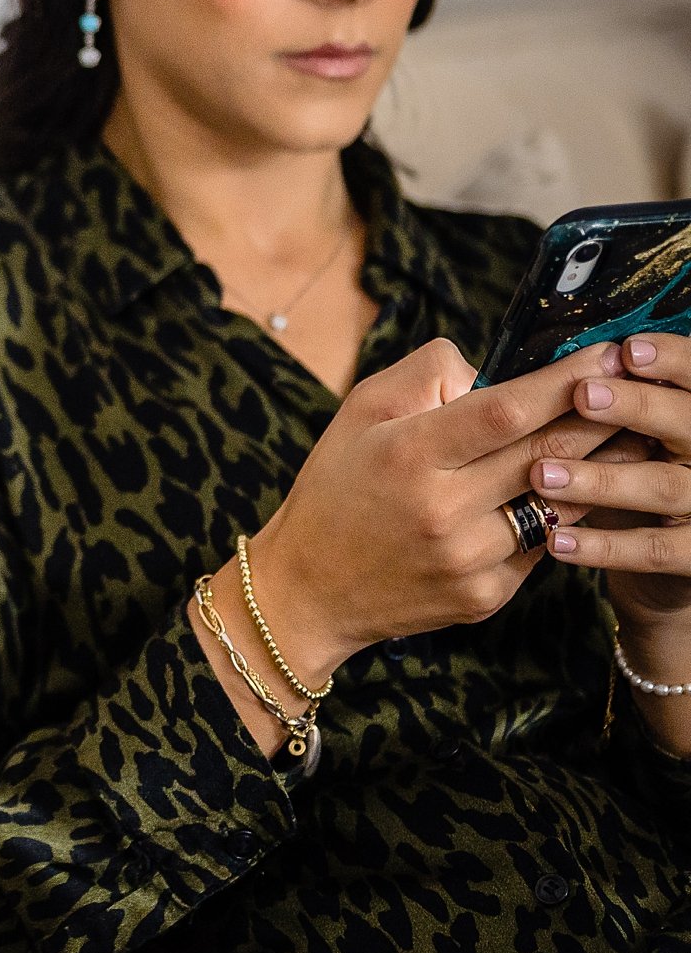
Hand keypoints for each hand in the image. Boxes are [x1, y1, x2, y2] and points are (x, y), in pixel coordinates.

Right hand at [242, 336, 625, 681]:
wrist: (309, 588)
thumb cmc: (335, 487)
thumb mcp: (359, 411)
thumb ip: (425, 375)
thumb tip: (489, 369)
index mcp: (408, 454)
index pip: (506, 409)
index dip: (566, 381)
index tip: (609, 355)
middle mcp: (442, 510)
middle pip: (546, 454)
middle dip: (603, 415)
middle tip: (643, 387)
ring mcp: (467, 559)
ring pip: (558, 503)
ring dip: (599, 468)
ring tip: (631, 436)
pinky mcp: (484, 596)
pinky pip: (540, 545)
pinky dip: (562, 515)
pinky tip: (580, 493)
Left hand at [531, 332, 690, 625]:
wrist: (668, 560)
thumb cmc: (635, 475)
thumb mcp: (631, 434)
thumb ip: (609, 400)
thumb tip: (552, 363)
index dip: (675, 360)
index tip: (629, 349)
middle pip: (689, 423)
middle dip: (639, 406)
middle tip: (583, 395)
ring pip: (665, 486)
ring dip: (602, 479)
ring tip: (541, 474)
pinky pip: (655, 549)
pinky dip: (606, 546)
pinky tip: (558, 541)